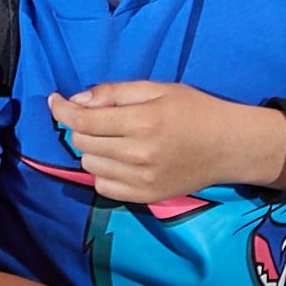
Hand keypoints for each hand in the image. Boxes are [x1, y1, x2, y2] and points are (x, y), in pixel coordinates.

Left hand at [52, 81, 285, 202]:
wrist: (230, 146)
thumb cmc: (195, 110)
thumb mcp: (158, 89)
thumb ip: (115, 92)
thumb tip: (76, 100)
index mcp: (143, 122)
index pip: (84, 120)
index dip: (62, 109)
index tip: (55, 100)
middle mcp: (139, 154)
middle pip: (83, 143)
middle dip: (81, 127)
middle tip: (96, 117)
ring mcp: (142, 180)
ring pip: (90, 165)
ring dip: (92, 149)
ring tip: (112, 138)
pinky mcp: (146, 197)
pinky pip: (104, 187)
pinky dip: (103, 172)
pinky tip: (119, 159)